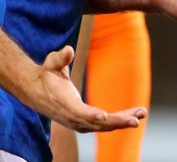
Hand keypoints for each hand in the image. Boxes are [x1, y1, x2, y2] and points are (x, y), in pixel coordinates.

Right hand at [21, 45, 146, 131]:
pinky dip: (118, 121)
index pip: (78, 112)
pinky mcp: (83, 122)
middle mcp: (72, 117)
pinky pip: (103, 124)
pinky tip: (133, 116)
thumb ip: (60, 58)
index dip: (91, 115)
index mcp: (64, 103)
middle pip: (96, 123)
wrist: (35, 91)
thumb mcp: (51, 63)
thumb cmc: (46, 75)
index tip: (104, 117)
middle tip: (136, 119)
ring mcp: (78, 122)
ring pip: (103, 126)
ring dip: (123, 121)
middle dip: (117, 121)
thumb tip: (67, 50)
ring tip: (142, 114)